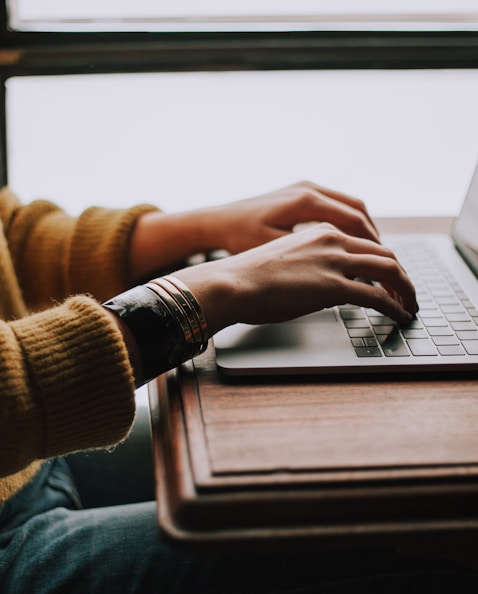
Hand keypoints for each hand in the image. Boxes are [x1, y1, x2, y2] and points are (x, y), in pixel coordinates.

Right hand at [174, 222, 417, 335]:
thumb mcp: (284, 260)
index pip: (364, 242)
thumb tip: (321, 284)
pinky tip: (399, 315)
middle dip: (401, 275)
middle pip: (384, 253)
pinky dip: (395, 306)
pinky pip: (378, 296)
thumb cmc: (247, 276)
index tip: (387, 277)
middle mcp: (332, 239)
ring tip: (409, 305)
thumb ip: (309, 264)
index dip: (382, 261)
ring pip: (389, 270)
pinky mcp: (333, 285)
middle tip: (406, 292)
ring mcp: (334, 261)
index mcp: (319, 231)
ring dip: (405, 289)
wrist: (231, 282)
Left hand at [207, 181, 378, 253]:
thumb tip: (344, 271)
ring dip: (363, 228)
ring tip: (372, 253)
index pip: (354, 221)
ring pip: (349, 205)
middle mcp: (309, 188)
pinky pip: (335, 204)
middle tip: (384, 261)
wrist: (217, 221)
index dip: (373, 245)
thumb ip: (310, 257)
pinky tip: (349, 241)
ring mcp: (305, 187)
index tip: (383, 264)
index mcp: (305, 201)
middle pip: (357, 210)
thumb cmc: (240, 237)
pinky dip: (348, 222)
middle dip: (373, 237)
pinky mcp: (299, 192)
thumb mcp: (275, 250)